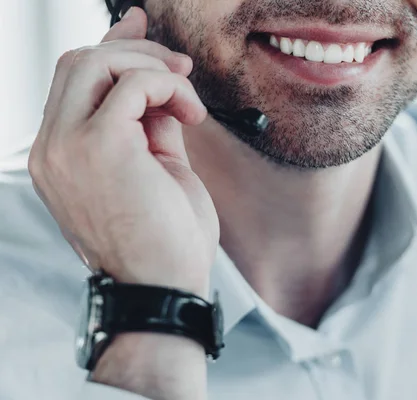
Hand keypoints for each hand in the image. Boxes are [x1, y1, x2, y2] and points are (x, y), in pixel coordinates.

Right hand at [28, 7, 214, 398]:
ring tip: (189, 102)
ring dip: (153, 68)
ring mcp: (67, 145)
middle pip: (79, 61)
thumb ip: (150, 120)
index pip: (74, 81)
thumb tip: (159, 80)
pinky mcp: (99, 144)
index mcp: (62, 154)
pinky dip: (168, 87)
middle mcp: (53, 147)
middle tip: (181, 70)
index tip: (140, 25)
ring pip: (96, 61)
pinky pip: (132, 84)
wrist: (164, 286)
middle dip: (137, 53)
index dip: (110, 46)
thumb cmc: (164, 238)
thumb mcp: (155, 168)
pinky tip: (191, 114)